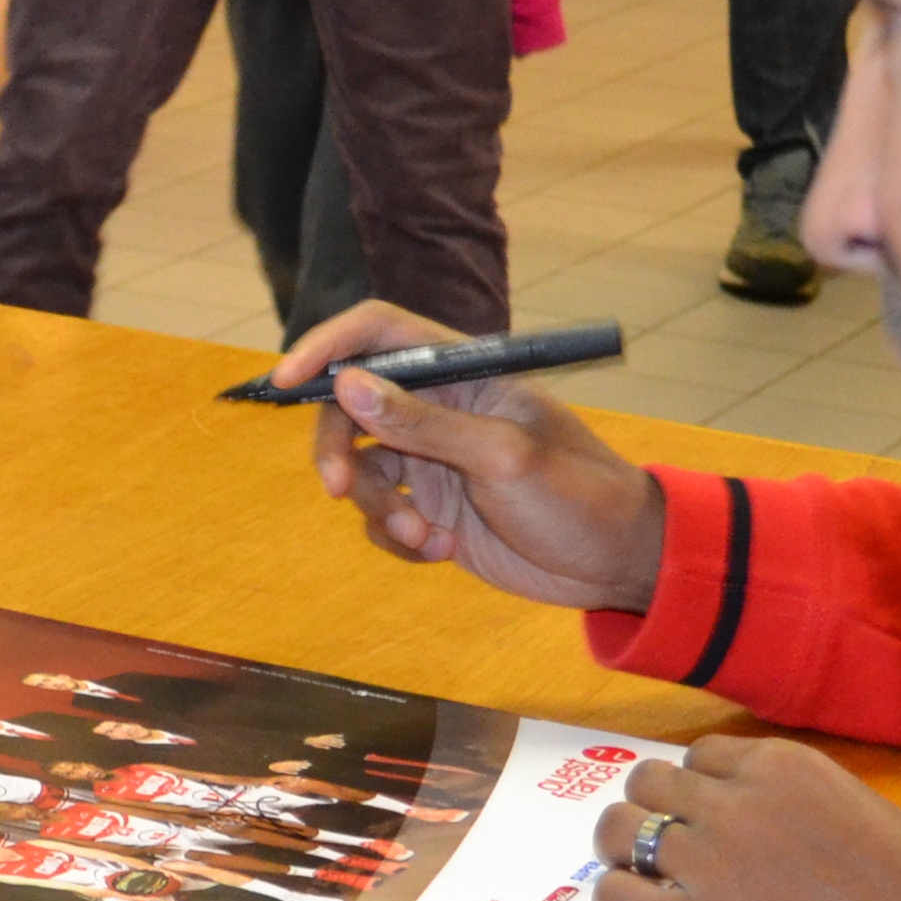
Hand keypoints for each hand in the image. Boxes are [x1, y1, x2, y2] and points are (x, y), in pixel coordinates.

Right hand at [283, 301, 667, 611]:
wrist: (614, 565)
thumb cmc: (578, 495)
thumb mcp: (501, 455)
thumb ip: (421, 423)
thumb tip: (347, 384)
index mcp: (462, 375)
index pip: (380, 334)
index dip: (328, 347)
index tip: (286, 381)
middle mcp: (439, 410)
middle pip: (351, 407)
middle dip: (339, 448)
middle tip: (340, 489)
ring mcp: (432, 461)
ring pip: (362, 470)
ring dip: (379, 510)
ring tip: (424, 538)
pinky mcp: (430, 510)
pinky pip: (380, 518)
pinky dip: (396, 539)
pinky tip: (439, 551)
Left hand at [597, 736, 900, 900]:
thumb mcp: (865, 806)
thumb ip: (805, 802)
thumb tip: (784, 824)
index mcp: (780, 764)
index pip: (701, 757)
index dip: (698, 790)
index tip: (708, 819)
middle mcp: (733, 801)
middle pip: (647, 782)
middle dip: (650, 811)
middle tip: (665, 848)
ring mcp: (708, 860)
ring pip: (618, 829)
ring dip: (622, 849)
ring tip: (642, 877)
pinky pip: (616, 896)